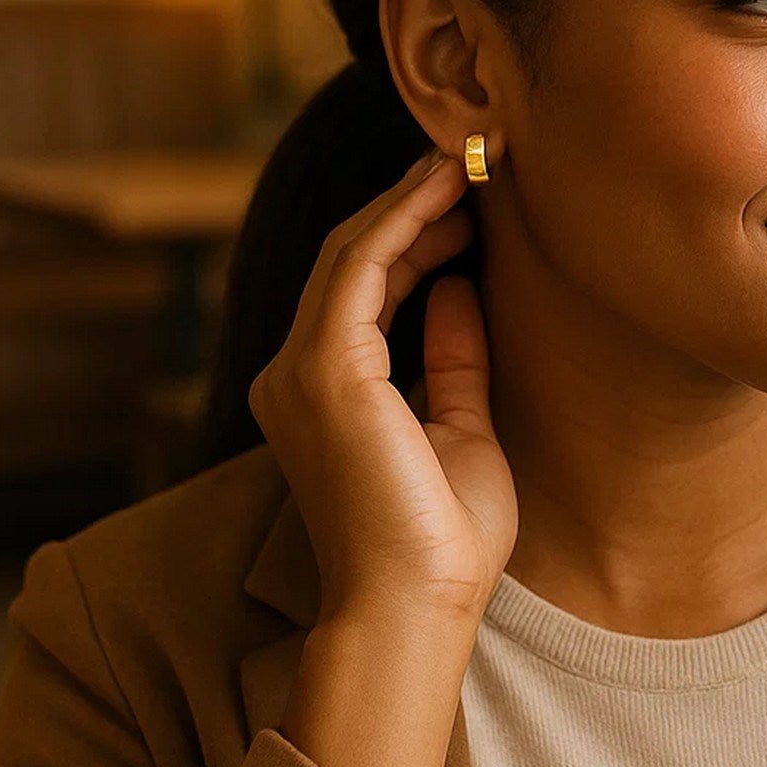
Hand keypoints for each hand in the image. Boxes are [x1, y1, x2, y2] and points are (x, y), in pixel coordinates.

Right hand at [248, 145, 517, 623]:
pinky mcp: (324, 368)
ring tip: (466, 161)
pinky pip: (362, 266)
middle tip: (469, 161)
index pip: (364, 289)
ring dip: (410, 200)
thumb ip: (454, 356)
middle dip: (410, 205)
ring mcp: (302, 369)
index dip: (414, 237)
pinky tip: (448, 190)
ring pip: (351, 252)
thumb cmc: (443, 538)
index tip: (470, 204)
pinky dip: (404, 220)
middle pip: (351, 260)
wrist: (417, 606)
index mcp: (324, 393)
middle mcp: (296, 374)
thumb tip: (459, 287)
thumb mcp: (461, 426)